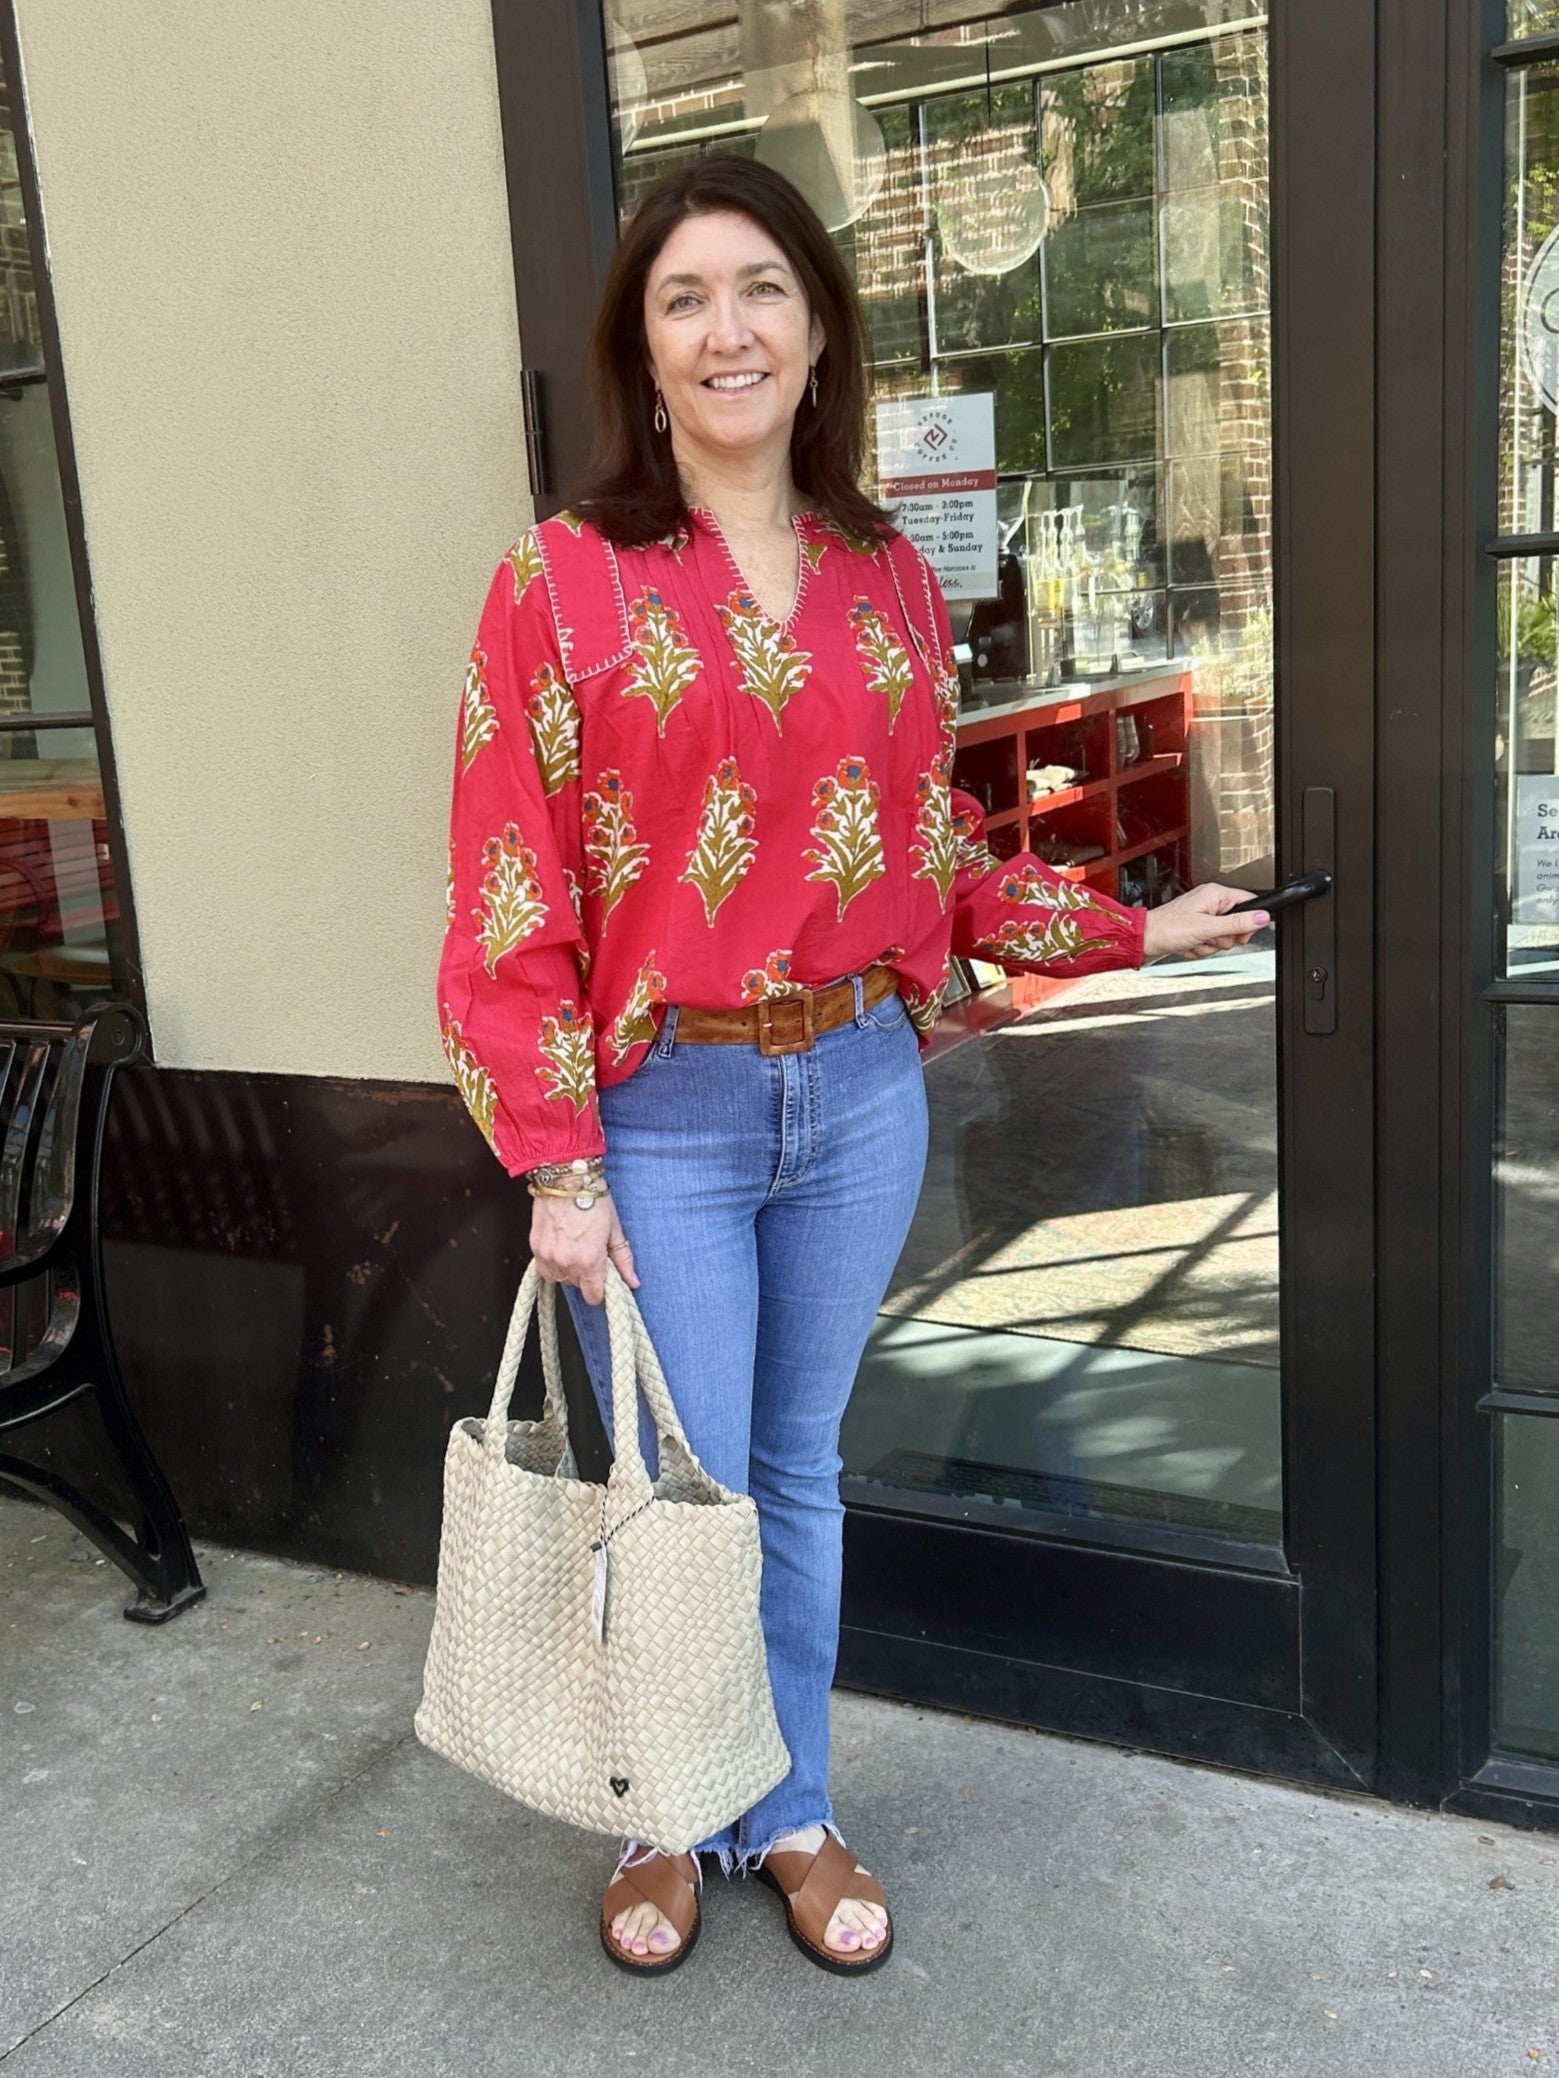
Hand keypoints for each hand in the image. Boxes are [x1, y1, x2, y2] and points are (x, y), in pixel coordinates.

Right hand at [529, 1192, 639, 1306]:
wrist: (565, 1177)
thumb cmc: (592, 1197)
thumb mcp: (614, 1229)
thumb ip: (623, 1259)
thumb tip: (632, 1282)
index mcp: (589, 1259)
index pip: (593, 1296)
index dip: (601, 1291)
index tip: (604, 1280)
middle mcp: (566, 1261)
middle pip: (578, 1286)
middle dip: (587, 1275)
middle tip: (592, 1254)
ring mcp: (548, 1255)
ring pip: (560, 1279)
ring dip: (569, 1271)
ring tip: (576, 1248)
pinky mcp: (535, 1247)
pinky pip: (544, 1269)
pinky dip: (553, 1264)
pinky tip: (562, 1247)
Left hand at [1140, 883, 1269, 962]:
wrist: (1143, 941)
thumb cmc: (1167, 929)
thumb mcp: (1208, 928)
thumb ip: (1237, 923)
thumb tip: (1262, 916)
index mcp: (1215, 894)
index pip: (1248, 903)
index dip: (1248, 922)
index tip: (1240, 934)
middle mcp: (1210, 903)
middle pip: (1236, 925)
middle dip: (1222, 938)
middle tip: (1208, 937)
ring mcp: (1203, 917)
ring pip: (1222, 938)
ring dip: (1209, 945)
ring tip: (1194, 941)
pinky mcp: (1196, 930)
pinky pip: (1209, 944)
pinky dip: (1199, 949)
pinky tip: (1188, 945)